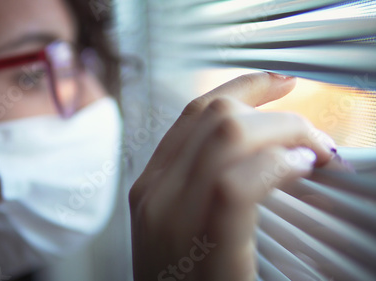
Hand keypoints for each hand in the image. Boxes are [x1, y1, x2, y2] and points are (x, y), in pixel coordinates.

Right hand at [129, 73, 335, 280]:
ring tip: (316, 153)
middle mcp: (155, 191)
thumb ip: (198, 184)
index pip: (194, 113)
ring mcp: (171, 214)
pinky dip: (278, 166)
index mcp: (151, 185)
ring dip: (286, 133)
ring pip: (228, 133)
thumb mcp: (178, 226)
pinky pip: (237, 181)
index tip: (279, 81)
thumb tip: (255, 152)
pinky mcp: (201, 241)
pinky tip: (303, 172)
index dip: (242, 86)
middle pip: (214, 113)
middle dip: (273, 108)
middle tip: (314, 131)